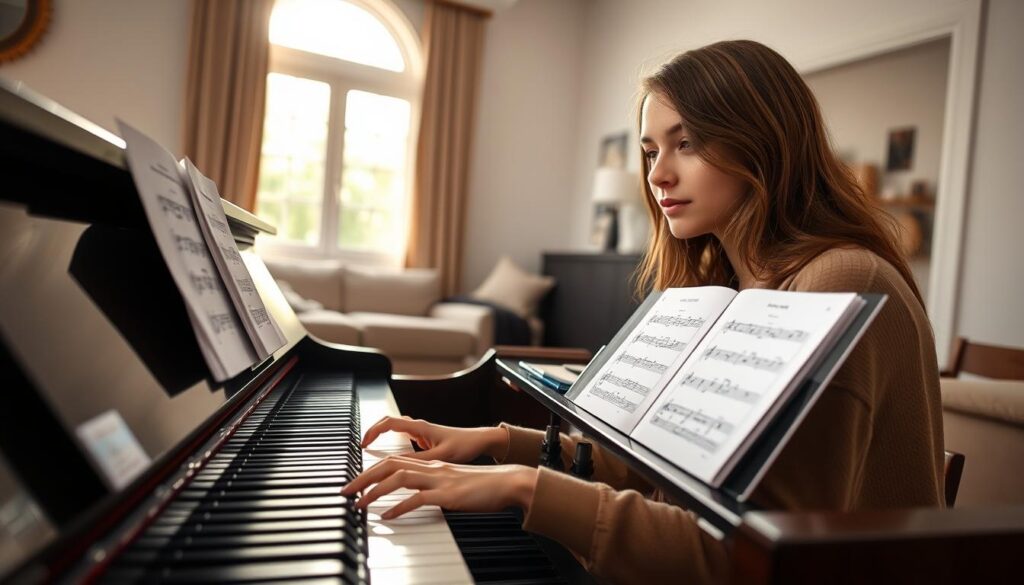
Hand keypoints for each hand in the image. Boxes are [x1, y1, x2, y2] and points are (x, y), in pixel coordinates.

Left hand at [340, 455, 537, 518]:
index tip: (355, 482)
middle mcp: (432, 468)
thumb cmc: (483, 486)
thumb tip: (416, 498)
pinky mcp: (448, 495)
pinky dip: (399, 507)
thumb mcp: (452, 484)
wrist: (508, 483)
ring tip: (360, 504)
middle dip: (363, 477)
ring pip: (399, 478)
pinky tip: (387, 516)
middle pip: (389, 465)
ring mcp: (440, 480)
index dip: (371, 469)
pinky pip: (417, 499)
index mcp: (431, 465)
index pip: (394, 460)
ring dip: (375, 491)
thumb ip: (433, 487)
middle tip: (345, 491)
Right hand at [359, 416, 508, 462]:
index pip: (388, 423)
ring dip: (381, 437)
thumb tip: (397, 465)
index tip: (363, 445)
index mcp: (420, 428)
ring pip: (395, 430)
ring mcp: (422, 433)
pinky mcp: (426, 440)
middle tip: (361, 447)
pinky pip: (403, 438)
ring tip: (370, 452)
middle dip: (372, 433)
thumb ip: (419, 460)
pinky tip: (391, 458)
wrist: (481, 441)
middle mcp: (418, 428)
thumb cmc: (464, 445)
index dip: (372, 432)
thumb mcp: (440, 456)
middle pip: (388, 424)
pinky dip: (392, 444)